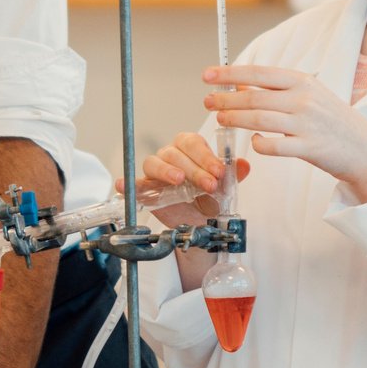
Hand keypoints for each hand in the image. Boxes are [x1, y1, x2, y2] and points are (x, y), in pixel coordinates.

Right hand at [124, 131, 252, 228]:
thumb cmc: (211, 200)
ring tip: (179, 180)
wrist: (202, 224)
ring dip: (167, 170)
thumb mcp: (226, 188)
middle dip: (194, 168)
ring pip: (154, 162)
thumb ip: (233, 176)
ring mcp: (156, 173)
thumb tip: (243, 165)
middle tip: (209, 184)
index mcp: (190, 149)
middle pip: (175, 152)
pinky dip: (128, 184)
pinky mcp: (146, 191)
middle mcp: (171, 156)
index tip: (219, 172)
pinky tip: (123, 185)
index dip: (206, 156)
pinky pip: (135, 185)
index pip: (193, 143)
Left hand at [203, 65, 366, 201]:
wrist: (365, 148)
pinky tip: (253, 143)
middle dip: (225, 99)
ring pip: (259, 120)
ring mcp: (307, 124)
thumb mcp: (311, 95)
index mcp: (303, 81)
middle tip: (207, 101)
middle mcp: (304, 99)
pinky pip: (274, 146)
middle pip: (254, 97)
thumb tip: (240, 84)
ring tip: (220, 119)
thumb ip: (279, 90)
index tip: (208, 75)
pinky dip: (259, 144)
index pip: (259, 73)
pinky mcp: (310, 148)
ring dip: (235, 119)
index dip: (230, 73)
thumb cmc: (333, 121)